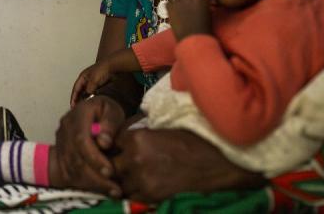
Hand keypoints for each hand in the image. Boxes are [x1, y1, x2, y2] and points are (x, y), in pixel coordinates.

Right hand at [52, 96, 124, 197]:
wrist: (94, 112)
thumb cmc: (106, 111)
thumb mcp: (112, 110)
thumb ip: (110, 123)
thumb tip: (104, 142)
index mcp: (77, 116)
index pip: (80, 139)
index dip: (93, 157)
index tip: (110, 171)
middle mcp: (65, 130)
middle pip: (75, 158)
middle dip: (95, 175)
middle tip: (115, 188)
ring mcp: (61, 144)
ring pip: (72, 169)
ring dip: (93, 183)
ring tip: (113, 191)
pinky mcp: (61, 156)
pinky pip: (70, 174)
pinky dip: (87, 185)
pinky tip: (103, 190)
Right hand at [70, 63, 111, 107]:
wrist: (112, 66)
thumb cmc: (101, 71)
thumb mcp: (93, 80)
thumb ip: (89, 89)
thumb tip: (87, 97)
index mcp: (82, 77)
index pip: (75, 89)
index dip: (73, 98)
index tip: (72, 106)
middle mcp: (86, 80)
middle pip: (80, 91)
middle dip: (78, 99)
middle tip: (78, 108)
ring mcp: (93, 82)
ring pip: (87, 92)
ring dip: (86, 99)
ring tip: (85, 107)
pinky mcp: (99, 84)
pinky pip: (94, 93)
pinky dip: (92, 97)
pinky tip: (94, 102)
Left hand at [112, 127, 264, 202]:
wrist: (214, 163)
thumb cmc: (190, 141)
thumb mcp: (160, 129)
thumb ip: (138, 133)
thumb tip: (120, 135)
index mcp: (137, 138)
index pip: (111, 143)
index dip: (114, 145)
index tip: (117, 148)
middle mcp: (135, 158)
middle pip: (110, 164)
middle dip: (113, 164)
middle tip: (119, 164)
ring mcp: (142, 179)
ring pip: (118, 182)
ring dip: (122, 179)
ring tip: (130, 176)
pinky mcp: (150, 195)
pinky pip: (131, 195)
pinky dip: (133, 191)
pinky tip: (141, 185)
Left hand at [168, 0, 212, 39]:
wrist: (192, 38)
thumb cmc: (204, 30)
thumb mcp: (209, 15)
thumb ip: (205, 5)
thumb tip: (203, 2)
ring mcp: (179, 1)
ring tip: (181, 6)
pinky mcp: (170, 7)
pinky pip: (169, 2)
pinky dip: (171, 6)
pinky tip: (173, 12)